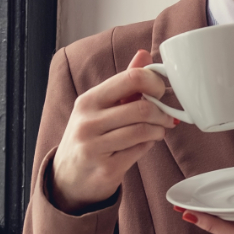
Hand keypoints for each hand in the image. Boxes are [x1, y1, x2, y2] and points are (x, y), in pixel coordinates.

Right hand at [50, 49, 178, 212]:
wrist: (67, 178)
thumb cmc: (88, 137)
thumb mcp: (98, 107)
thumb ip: (123, 83)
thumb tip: (143, 55)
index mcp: (88, 101)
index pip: (130, 79)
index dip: (154, 83)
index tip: (160, 91)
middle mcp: (88, 122)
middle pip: (141, 108)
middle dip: (162, 113)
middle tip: (166, 117)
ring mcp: (95, 147)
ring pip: (143, 130)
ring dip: (158, 130)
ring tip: (158, 130)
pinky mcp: (106, 169)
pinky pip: (140, 151)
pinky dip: (149, 145)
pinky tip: (145, 143)